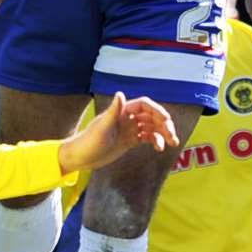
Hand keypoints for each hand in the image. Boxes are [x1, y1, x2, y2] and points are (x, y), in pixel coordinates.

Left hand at [59, 92, 177, 172]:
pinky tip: (160, 148)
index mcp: (121, 112)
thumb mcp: (101, 128)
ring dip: (163, 133)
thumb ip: (113, 111)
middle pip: (151, 116)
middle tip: (172, 136)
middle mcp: (126, 118)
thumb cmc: (87, 142)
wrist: (79, 157)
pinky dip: (155, 141)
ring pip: (151, 128)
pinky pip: (146, 138)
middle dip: (164, 124)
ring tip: (172, 143)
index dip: (157, 110)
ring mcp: (128, 130)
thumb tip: (121, 94)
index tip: (167, 120)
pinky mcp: (128, 141)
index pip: (144, 105)